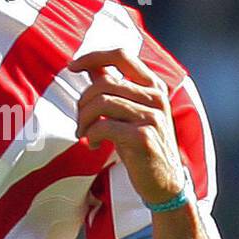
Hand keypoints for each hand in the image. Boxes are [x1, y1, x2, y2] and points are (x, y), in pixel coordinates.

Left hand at [69, 48, 185, 206]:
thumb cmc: (142, 143)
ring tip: (84, 133)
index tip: (73, 66)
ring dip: (83, 120)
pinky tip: (93, 144)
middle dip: (82, 102)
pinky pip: (104, 126)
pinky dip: (91, 135)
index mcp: (153, 85)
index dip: (93, 56)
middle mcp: (156, 97)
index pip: (121, 56)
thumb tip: (89, 66)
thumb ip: (112, 86)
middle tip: (80, 120)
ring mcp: (152, 117)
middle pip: (103, 83)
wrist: (165, 182)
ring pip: (100, 103)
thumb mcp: (129, 110)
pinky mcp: (144, 137)